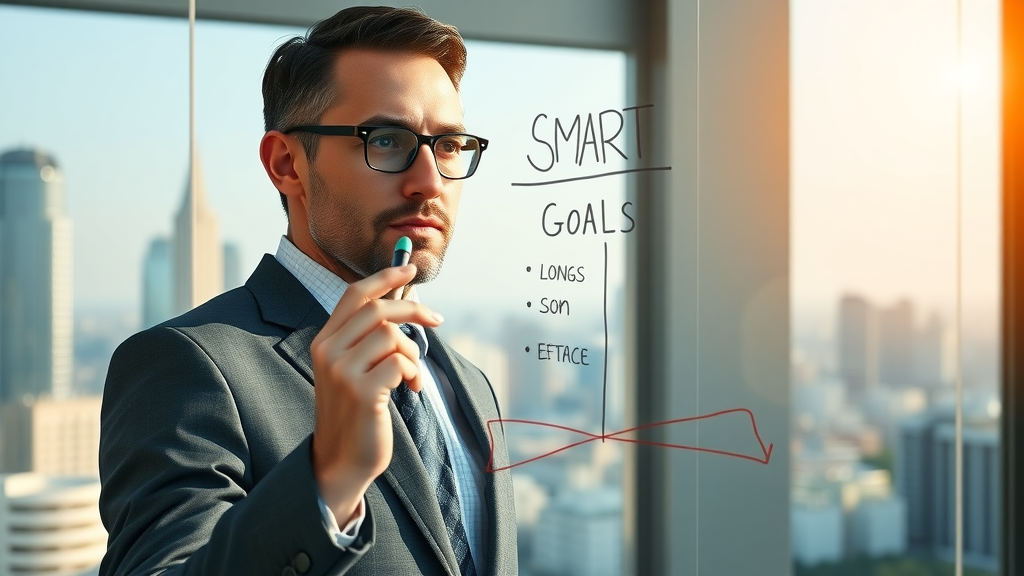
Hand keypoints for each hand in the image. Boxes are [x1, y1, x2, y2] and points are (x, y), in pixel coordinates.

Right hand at [308, 264, 442, 521]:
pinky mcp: (361, 392)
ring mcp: (342, 372)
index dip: (384, 278)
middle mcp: (328, 352)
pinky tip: (411, 390)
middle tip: (437, 320)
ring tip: (412, 375)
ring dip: (413, 353)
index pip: (354, 295)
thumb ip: (368, 339)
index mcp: (324, 341)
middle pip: (379, 310)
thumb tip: (405, 303)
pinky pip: (400, 362)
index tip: (410, 269)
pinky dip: (414, 373)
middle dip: (414, 310)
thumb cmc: (357, 412)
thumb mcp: (354, 369)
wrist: (342, 460)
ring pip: (392, 336)